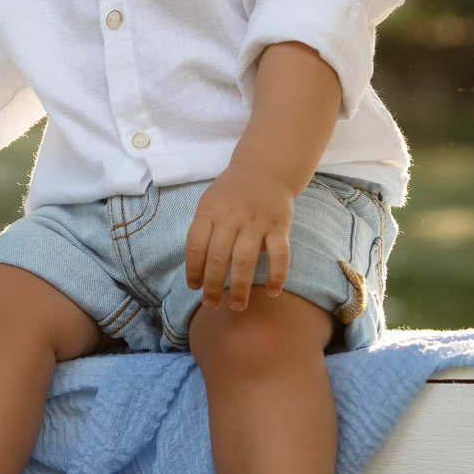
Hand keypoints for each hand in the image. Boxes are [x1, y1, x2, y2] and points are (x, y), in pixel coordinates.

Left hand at [184, 163, 297, 311]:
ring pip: (245, 260)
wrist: (265, 168)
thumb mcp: (211, 203)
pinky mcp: (280, 225)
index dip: (193, 270)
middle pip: (218, 257)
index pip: (195, 245)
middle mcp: (232, 215)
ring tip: (237, 306)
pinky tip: (272, 292)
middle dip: (213, 286)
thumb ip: (205, 230)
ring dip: (240, 287)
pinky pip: (280, 255)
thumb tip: (198, 270)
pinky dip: (277, 276)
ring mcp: (257, 220)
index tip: (195, 287)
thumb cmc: (232, 193)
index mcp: (210, 210)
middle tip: (212, 305)